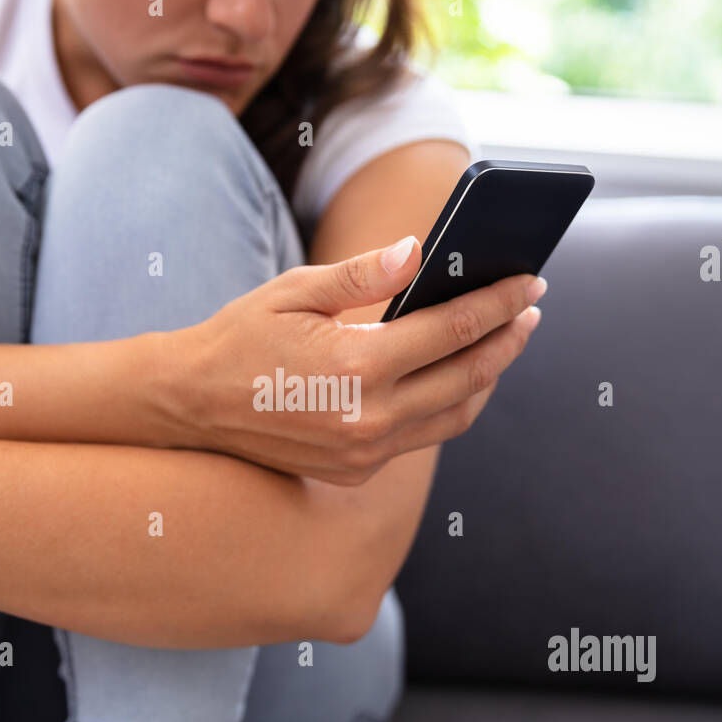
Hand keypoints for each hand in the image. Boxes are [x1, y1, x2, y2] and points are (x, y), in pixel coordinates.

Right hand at [176, 237, 544, 484]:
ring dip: (487, 377)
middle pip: (469, 377)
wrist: (191, 405)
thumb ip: (362, 274)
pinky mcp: (357, 469)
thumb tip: (420, 252)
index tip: (530, 282)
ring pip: (455, 415)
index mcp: (356, 365)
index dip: (499, 302)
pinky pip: (423, 436)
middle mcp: (369, 417)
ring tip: (502, 341)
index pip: (454, 330)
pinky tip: (453, 373)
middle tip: (530, 309)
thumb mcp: (294, 291)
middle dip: (508, 339)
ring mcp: (365, 451)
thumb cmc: (241, 337)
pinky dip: (448, 404)